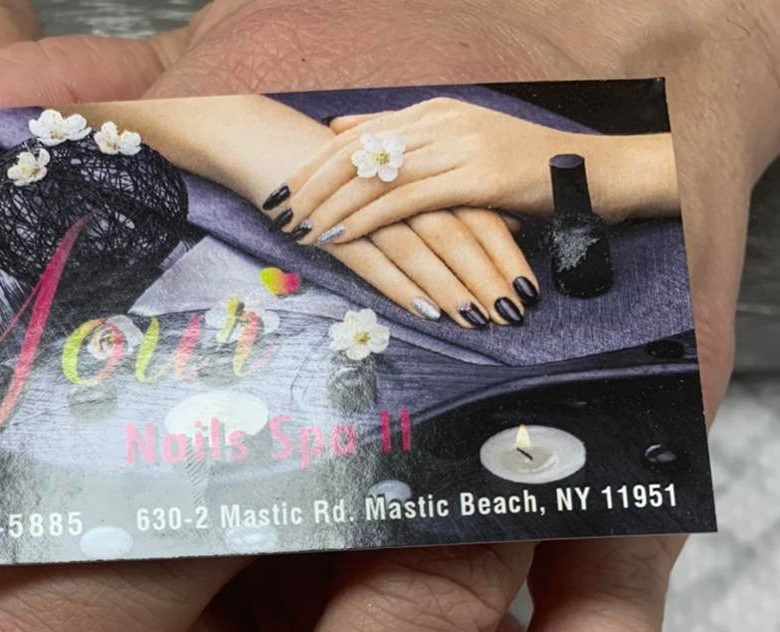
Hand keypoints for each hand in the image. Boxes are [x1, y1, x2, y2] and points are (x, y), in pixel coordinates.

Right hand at [80, 92, 538, 323]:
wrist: (266, 147)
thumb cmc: (327, 171)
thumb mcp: (385, 187)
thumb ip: (428, 209)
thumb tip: (474, 233)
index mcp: (417, 173)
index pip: (472, 211)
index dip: (503, 249)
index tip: (530, 284)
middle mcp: (402, 187)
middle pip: (460, 231)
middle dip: (492, 274)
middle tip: (521, 311)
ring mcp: (371, 208)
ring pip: (427, 248)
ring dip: (460, 285)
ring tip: (486, 318)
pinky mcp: (340, 229)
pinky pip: (381, 260)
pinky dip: (409, 285)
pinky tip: (433, 309)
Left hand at [269, 97, 679, 248]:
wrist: (592, 173)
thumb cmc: (529, 171)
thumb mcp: (465, 151)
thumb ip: (415, 147)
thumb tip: (356, 139)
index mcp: (437, 113)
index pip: (362, 135)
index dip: (318, 161)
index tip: (284, 184)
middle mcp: (442, 123)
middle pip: (359, 151)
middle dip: (312, 181)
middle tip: (275, 207)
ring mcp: (459, 147)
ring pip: (376, 175)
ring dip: (329, 204)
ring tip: (295, 227)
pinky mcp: (474, 179)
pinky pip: (406, 201)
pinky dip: (365, 221)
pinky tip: (337, 238)